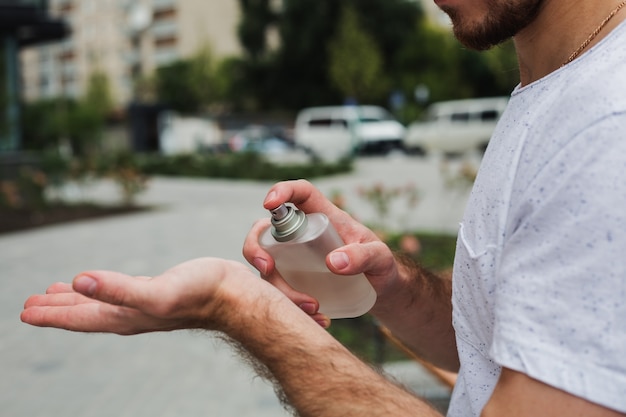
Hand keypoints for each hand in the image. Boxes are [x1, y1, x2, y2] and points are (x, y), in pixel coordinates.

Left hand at [21, 257, 266, 334]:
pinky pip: (120, 292)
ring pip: (101, 303)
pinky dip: (104, 288)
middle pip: (85, 313)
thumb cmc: (202, 295)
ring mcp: (145, 304)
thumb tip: (78, 281)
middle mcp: (131, 313)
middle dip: (57, 309)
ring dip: (78, 300)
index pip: (79, 318)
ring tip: (58, 292)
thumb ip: (117, 289)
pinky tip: (104, 283)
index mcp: (125, 316)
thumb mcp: (156, 294)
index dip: (51, 314)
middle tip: (30, 304)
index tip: (25, 310)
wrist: (236, 296)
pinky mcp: (159, 292)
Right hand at [242, 180, 399, 324]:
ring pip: (267, 268)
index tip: (269, 204)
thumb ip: (364, 256)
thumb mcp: (380, 259)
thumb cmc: (380, 265)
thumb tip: (333, 262)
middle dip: (255, 248)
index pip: (300, 193)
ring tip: (314, 308)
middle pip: (265, 231)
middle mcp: (303, 234)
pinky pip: (278, 292)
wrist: (379, 291)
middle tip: (267, 269)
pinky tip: (319, 318)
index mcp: (324, 216)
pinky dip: (291, 308)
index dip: (281, 191)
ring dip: (280, 290)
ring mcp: (293, 258)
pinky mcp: (292, 280)